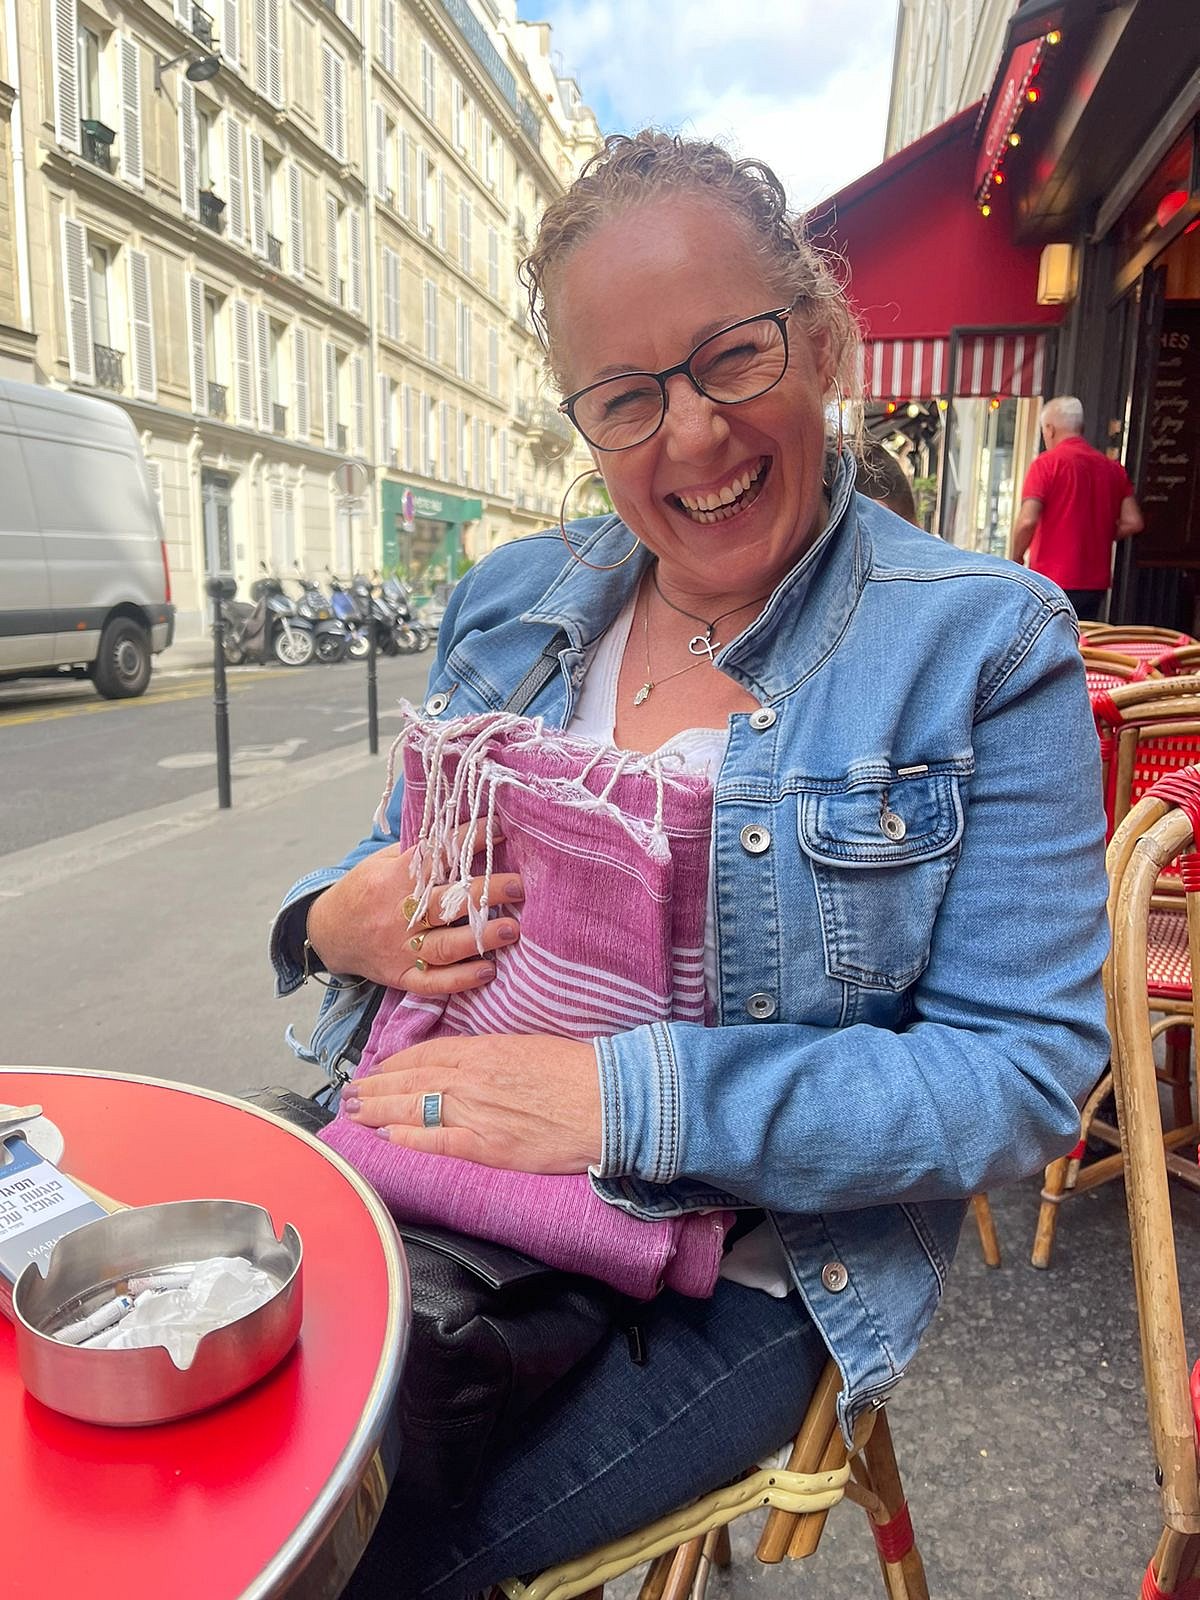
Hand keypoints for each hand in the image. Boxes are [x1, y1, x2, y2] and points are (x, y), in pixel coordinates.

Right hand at [305, 821, 522, 993]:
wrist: (328, 932)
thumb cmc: (365, 890)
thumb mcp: (382, 862)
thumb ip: (418, 852)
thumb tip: (462, 829)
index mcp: (394, 879)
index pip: (435, 856)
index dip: (467, 840)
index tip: (500, 829)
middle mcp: (397, 914)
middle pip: (444, 903)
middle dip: (483, 893)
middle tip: (518, 886)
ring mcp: (399, 948)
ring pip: (443, 945)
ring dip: (479, 938)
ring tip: (511, 929)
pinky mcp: (400, 975)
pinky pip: (432, 982)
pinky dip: (459, 979)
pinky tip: (487, 971)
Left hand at [341, 1034, 602, 1172]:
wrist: (607, 1100)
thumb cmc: (578, 1071)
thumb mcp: (530, 1047)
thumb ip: (494, 1054)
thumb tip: (474, 1061)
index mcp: (483, 1051)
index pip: (425, 1055)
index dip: (395, 1063)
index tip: (378, 1068)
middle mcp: (470, 1079)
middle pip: (409, 1080)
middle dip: (375, 1086)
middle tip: (350, 1092)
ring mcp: (475, 1112)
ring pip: (412, 1108)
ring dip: (378, 1110)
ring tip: (355, 1113)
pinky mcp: (486, 1146)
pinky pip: (437, 1141)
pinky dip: (409, 1139)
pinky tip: (388, 1139)